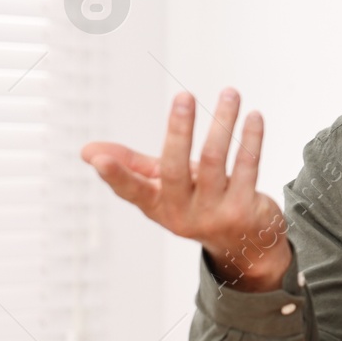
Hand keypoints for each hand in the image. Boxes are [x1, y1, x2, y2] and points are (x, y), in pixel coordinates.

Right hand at [81, 89, 290, 289]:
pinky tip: (254, 117)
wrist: (246, 246)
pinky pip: (247, 167)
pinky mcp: (244, 209)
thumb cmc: (200, 205)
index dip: (115, 175)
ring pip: (215, 161)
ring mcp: (215, 214)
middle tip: (183, 96)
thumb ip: (131, 167)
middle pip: (176, 169)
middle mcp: (184, 213)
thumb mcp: (164, 190)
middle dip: (179, 130)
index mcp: (158, 206)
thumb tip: (88, 151)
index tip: (98, 159)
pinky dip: (251, 139)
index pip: (132, 191)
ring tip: (230, 94)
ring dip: (223, 123)